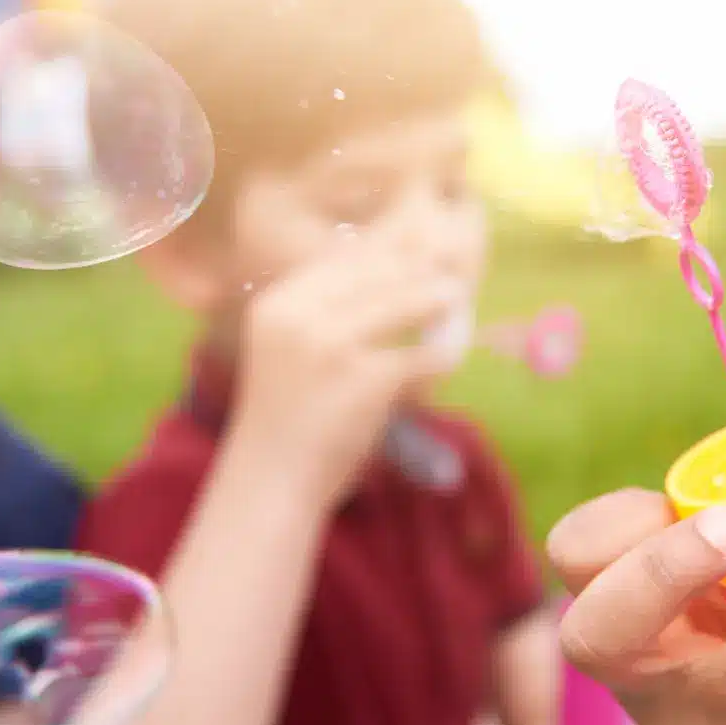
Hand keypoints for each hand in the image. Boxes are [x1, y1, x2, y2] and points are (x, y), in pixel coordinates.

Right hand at [232, 224, 464, 500]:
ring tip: (455, 301)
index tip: (422, 243)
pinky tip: (450, 356)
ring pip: (405, 300)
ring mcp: (332, 345)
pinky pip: (421, 354)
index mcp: (279, 302)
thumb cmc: (285, 416)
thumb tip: (389, 269)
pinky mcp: (365, 380)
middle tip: (450, 269)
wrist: (270, 481)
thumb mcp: (290, 349)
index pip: (345, 255)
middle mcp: (300, 314)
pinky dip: (443, 354)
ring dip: (438, 299)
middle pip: (378, 270)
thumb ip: (325, 310)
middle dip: (421, 266)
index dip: (390, 244)